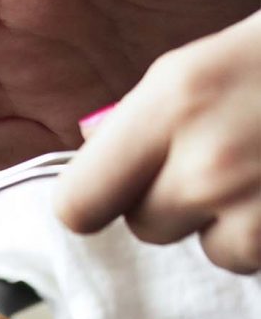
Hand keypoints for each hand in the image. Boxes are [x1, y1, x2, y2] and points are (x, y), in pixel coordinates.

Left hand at [55, 12, 260, 274]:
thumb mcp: (207, 61)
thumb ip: (145, 111)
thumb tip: (91, 152)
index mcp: (174, 97)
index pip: (76, 204)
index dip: (92, 199)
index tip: (113, 185)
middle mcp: (204, 158)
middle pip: (140, 224)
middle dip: (167, 202)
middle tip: (215, 157)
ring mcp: (246, 203)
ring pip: (198, 245)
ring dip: (221, 219)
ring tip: (258, 164)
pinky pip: (243, 257)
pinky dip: (259, 234)